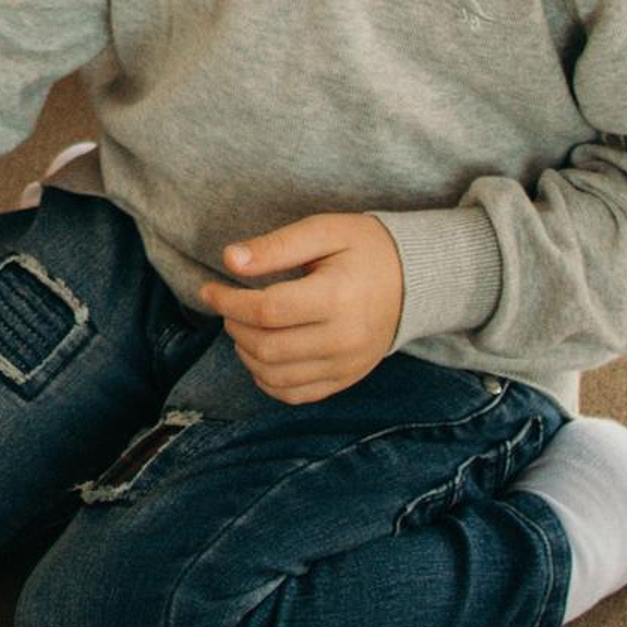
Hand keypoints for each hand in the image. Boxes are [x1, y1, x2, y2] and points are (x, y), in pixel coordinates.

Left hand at [197, 213, 403, 404]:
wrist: (418, 280)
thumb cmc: (364, 249)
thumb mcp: (322, 231)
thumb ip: (275, 246)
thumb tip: (229, 260)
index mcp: (337, 298)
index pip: (267, 310)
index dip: (228, 301)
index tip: (208, 289)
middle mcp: (344, 339)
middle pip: (267, 346)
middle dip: (233, 325)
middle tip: (227, 305)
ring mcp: (348, 364)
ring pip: (276, 375)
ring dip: (245, 353)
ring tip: (242, 325)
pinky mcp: (348, 378)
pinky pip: (298, 395)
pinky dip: (267, 380)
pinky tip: (259, 355)